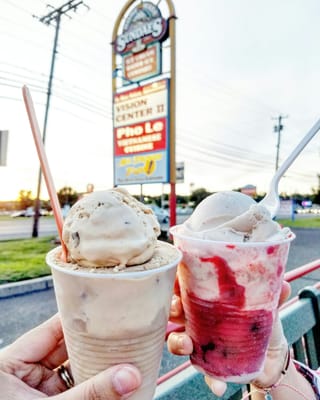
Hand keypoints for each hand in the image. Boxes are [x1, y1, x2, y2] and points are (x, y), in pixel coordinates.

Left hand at [0, 314, 140, 398]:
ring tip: (122, 356)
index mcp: (10, 363)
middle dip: (95, 344)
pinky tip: (112, 382)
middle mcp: (25, 373)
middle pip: (67, 348)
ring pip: (74, 369)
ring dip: (96, 366)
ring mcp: (39, 390)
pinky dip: (93, 386)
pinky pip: (76, 388)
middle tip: (122, 335)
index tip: (108, 310)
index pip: (53, 328)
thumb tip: (129, 377)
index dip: (81, 318)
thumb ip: (90, 395)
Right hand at [167, 279, 290, 396]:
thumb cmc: (262, 322)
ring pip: (178, 340)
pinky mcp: (210, 364)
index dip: (177, 281)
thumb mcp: (267, 306)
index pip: (187, 285)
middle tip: (177, 310)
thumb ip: (273, 295)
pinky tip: (218, 385)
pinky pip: (204, 372)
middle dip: (172, 309)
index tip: (177, 281)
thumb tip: (284, 284)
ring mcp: (202, 341)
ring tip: (187, 345)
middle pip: (175, 309)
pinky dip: (210, 380)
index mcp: (209, 299)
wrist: (272, 356)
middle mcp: (200, 318)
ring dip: (178, 342)